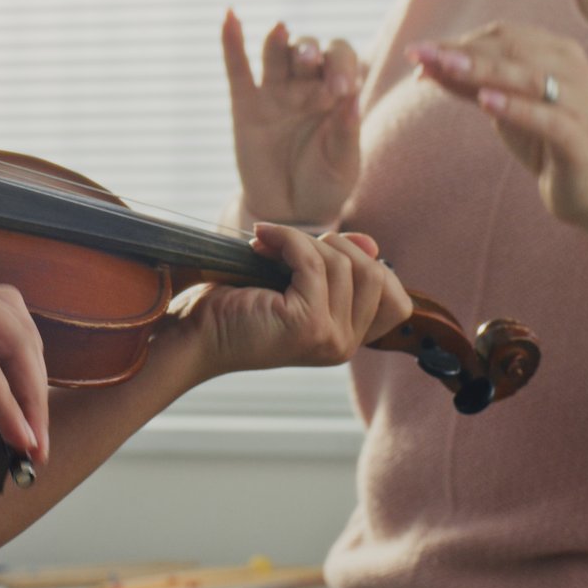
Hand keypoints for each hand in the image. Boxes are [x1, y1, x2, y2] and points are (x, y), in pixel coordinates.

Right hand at [0, 248, 50, 462]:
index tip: (27, 435)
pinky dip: (5, 399)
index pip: (5, 341)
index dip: (21, 389)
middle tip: (40, 448)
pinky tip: (15, 432)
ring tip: (33, 443)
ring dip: (31, 396)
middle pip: (23, 340)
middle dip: (37, 396)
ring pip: (17, 345)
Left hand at [159, 224, 411, 378]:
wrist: (191, 334)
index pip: (397, 301)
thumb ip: (338, 267)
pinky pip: (315, 263)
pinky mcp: (309, 325)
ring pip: (344, 264)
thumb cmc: (235, 306)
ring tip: (266, 244)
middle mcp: (345, 346)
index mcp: (348, 340)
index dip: (368, 264)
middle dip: (334, 245)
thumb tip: (371, 245)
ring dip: (302, 240)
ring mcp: (330, 339)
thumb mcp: (297, 281)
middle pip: (375, 273)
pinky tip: (259, 242)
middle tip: (286, 244)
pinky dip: (287, 240)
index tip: (319, 253)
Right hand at [222, 8, 361, 225]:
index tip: (341, 91)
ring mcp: (275, 93)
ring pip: (276, 53)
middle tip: (312, 64)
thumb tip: (353, 97)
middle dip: (311, 51)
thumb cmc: (324, 186)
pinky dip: (232, 41)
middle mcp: (307, 85)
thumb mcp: (343, 165)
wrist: (289, 212)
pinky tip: (230, 15)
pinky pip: (237, 68)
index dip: (341, 67)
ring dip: (280, 40)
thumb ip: (347, 133)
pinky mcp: (245, 105)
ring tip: (280, 31)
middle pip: (309, 50)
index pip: (342, 60)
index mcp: (337, 94)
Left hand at [407, 24, 587, 232]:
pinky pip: (547, 118)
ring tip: (446, 67)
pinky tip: (485, 103)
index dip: (460, 42)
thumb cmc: (545, 140)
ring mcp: (580, 102)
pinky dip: (516, 108)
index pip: (504, 37)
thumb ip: (470, 85)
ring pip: (529, 78)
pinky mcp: (580, 137)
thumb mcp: (503, 107)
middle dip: (463, 52)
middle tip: (421, 53)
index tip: (418, 50)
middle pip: (513, 51)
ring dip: (484, 71)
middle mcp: (574, 70)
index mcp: (558, 54)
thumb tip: (425, 64)